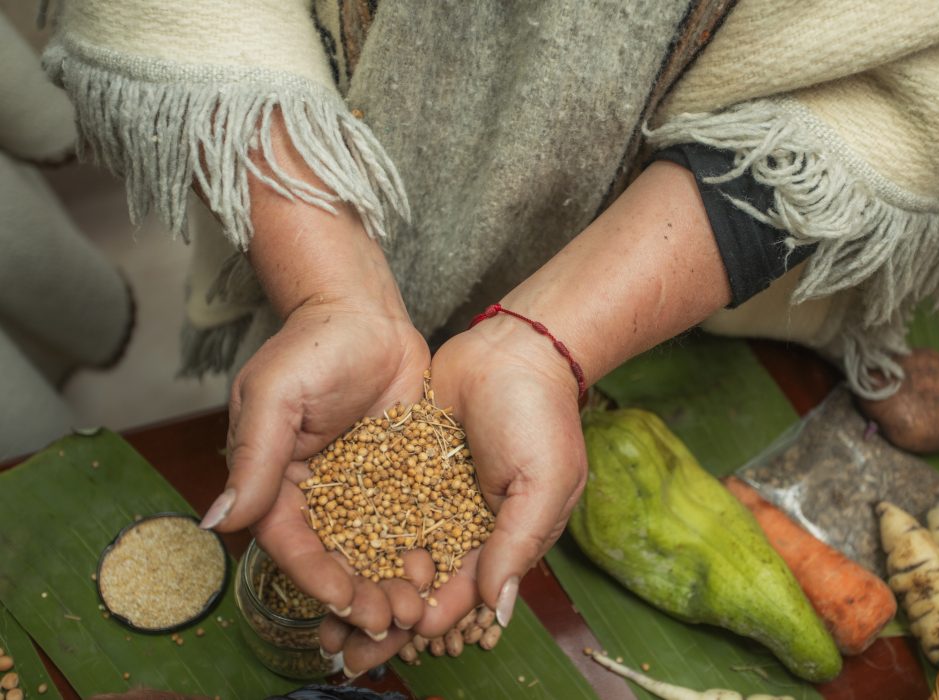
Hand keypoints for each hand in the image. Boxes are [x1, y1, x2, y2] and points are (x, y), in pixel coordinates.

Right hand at [205, 298, 431, 645]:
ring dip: (394, 581)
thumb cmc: (311, 347)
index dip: (317, 576)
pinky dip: (424, 545)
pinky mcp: (402, 473)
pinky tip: (444, 567)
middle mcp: (320, 493)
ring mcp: (363, 486)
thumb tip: (218, 521)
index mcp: (279, 482)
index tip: (346, 602)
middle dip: (362, 592)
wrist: (366, 313)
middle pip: (337, 556)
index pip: (293, 542)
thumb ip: (255, 459)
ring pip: (377, 547)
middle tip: (392, 620)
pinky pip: (412, 517)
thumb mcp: (276, 397)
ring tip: (421, 607)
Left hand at [319, 160, 729, 673]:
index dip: (426, 618)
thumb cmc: (541, 416)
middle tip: (343, 645)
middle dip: (382, 613)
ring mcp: (430, 496)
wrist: (514, 348)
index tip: (390, 638)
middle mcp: (461, 525)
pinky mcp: (404, 465)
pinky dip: (352, 529)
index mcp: (499, 539)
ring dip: (361, 581)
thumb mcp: (544, 483)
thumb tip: (497, 610)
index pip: (459, 592)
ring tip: (321, 609)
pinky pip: (375, 504)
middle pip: (417, 582)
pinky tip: (320, 548)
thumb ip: (519, 544)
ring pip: (390, 550)